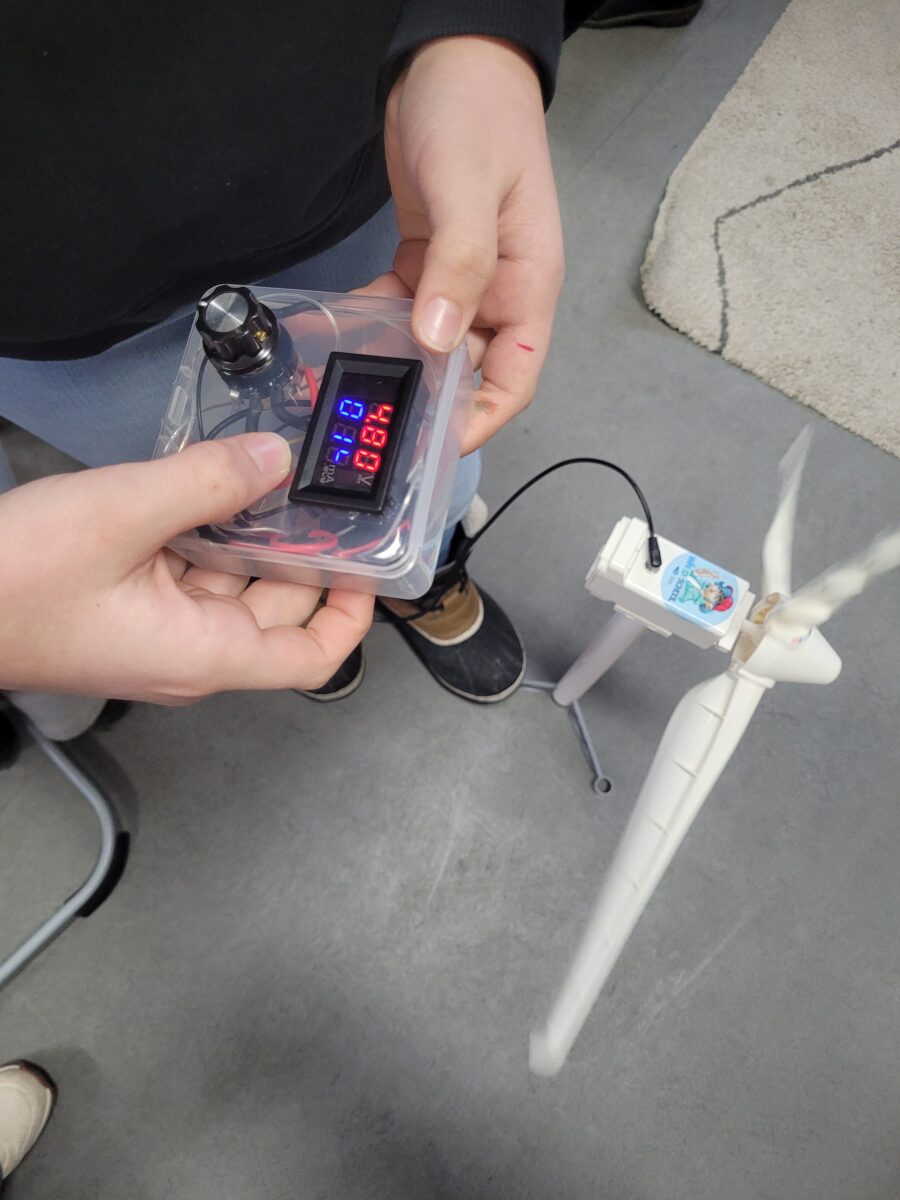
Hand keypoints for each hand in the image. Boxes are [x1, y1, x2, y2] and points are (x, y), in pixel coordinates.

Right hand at [0, 434, 372, 702]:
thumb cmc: (19, 576)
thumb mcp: (123, 512)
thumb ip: (209, 481)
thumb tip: (276, 458)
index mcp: (207, 654)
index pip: (312, 657)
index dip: (353, 614)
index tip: (371, 560)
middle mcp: (195, 652)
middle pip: (280, 610)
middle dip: (306, 552)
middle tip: (326, 487)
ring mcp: (162, 631)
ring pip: (237, 584)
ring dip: (256, 535)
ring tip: (279, 473)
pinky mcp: (133, 607)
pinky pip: (194, 572)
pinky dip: (211, 534)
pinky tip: (216, 485)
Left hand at [385, 35, 563, 454]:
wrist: (449, 56)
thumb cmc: (477, 115)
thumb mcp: (470, 190)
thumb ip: (458, 267)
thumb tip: (437, 343)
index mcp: (527, 286)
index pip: (516, 376)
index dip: (482, 419)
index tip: (434, 446)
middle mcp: (496, 293)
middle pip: (468, 371)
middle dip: (427, 399)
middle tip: (371, 424)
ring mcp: (460, 280)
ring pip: (431, 346)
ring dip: (395, 367)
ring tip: (347, 391)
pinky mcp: (425, 262)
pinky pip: (402, 310)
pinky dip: (374, 325)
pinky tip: (337, 336)